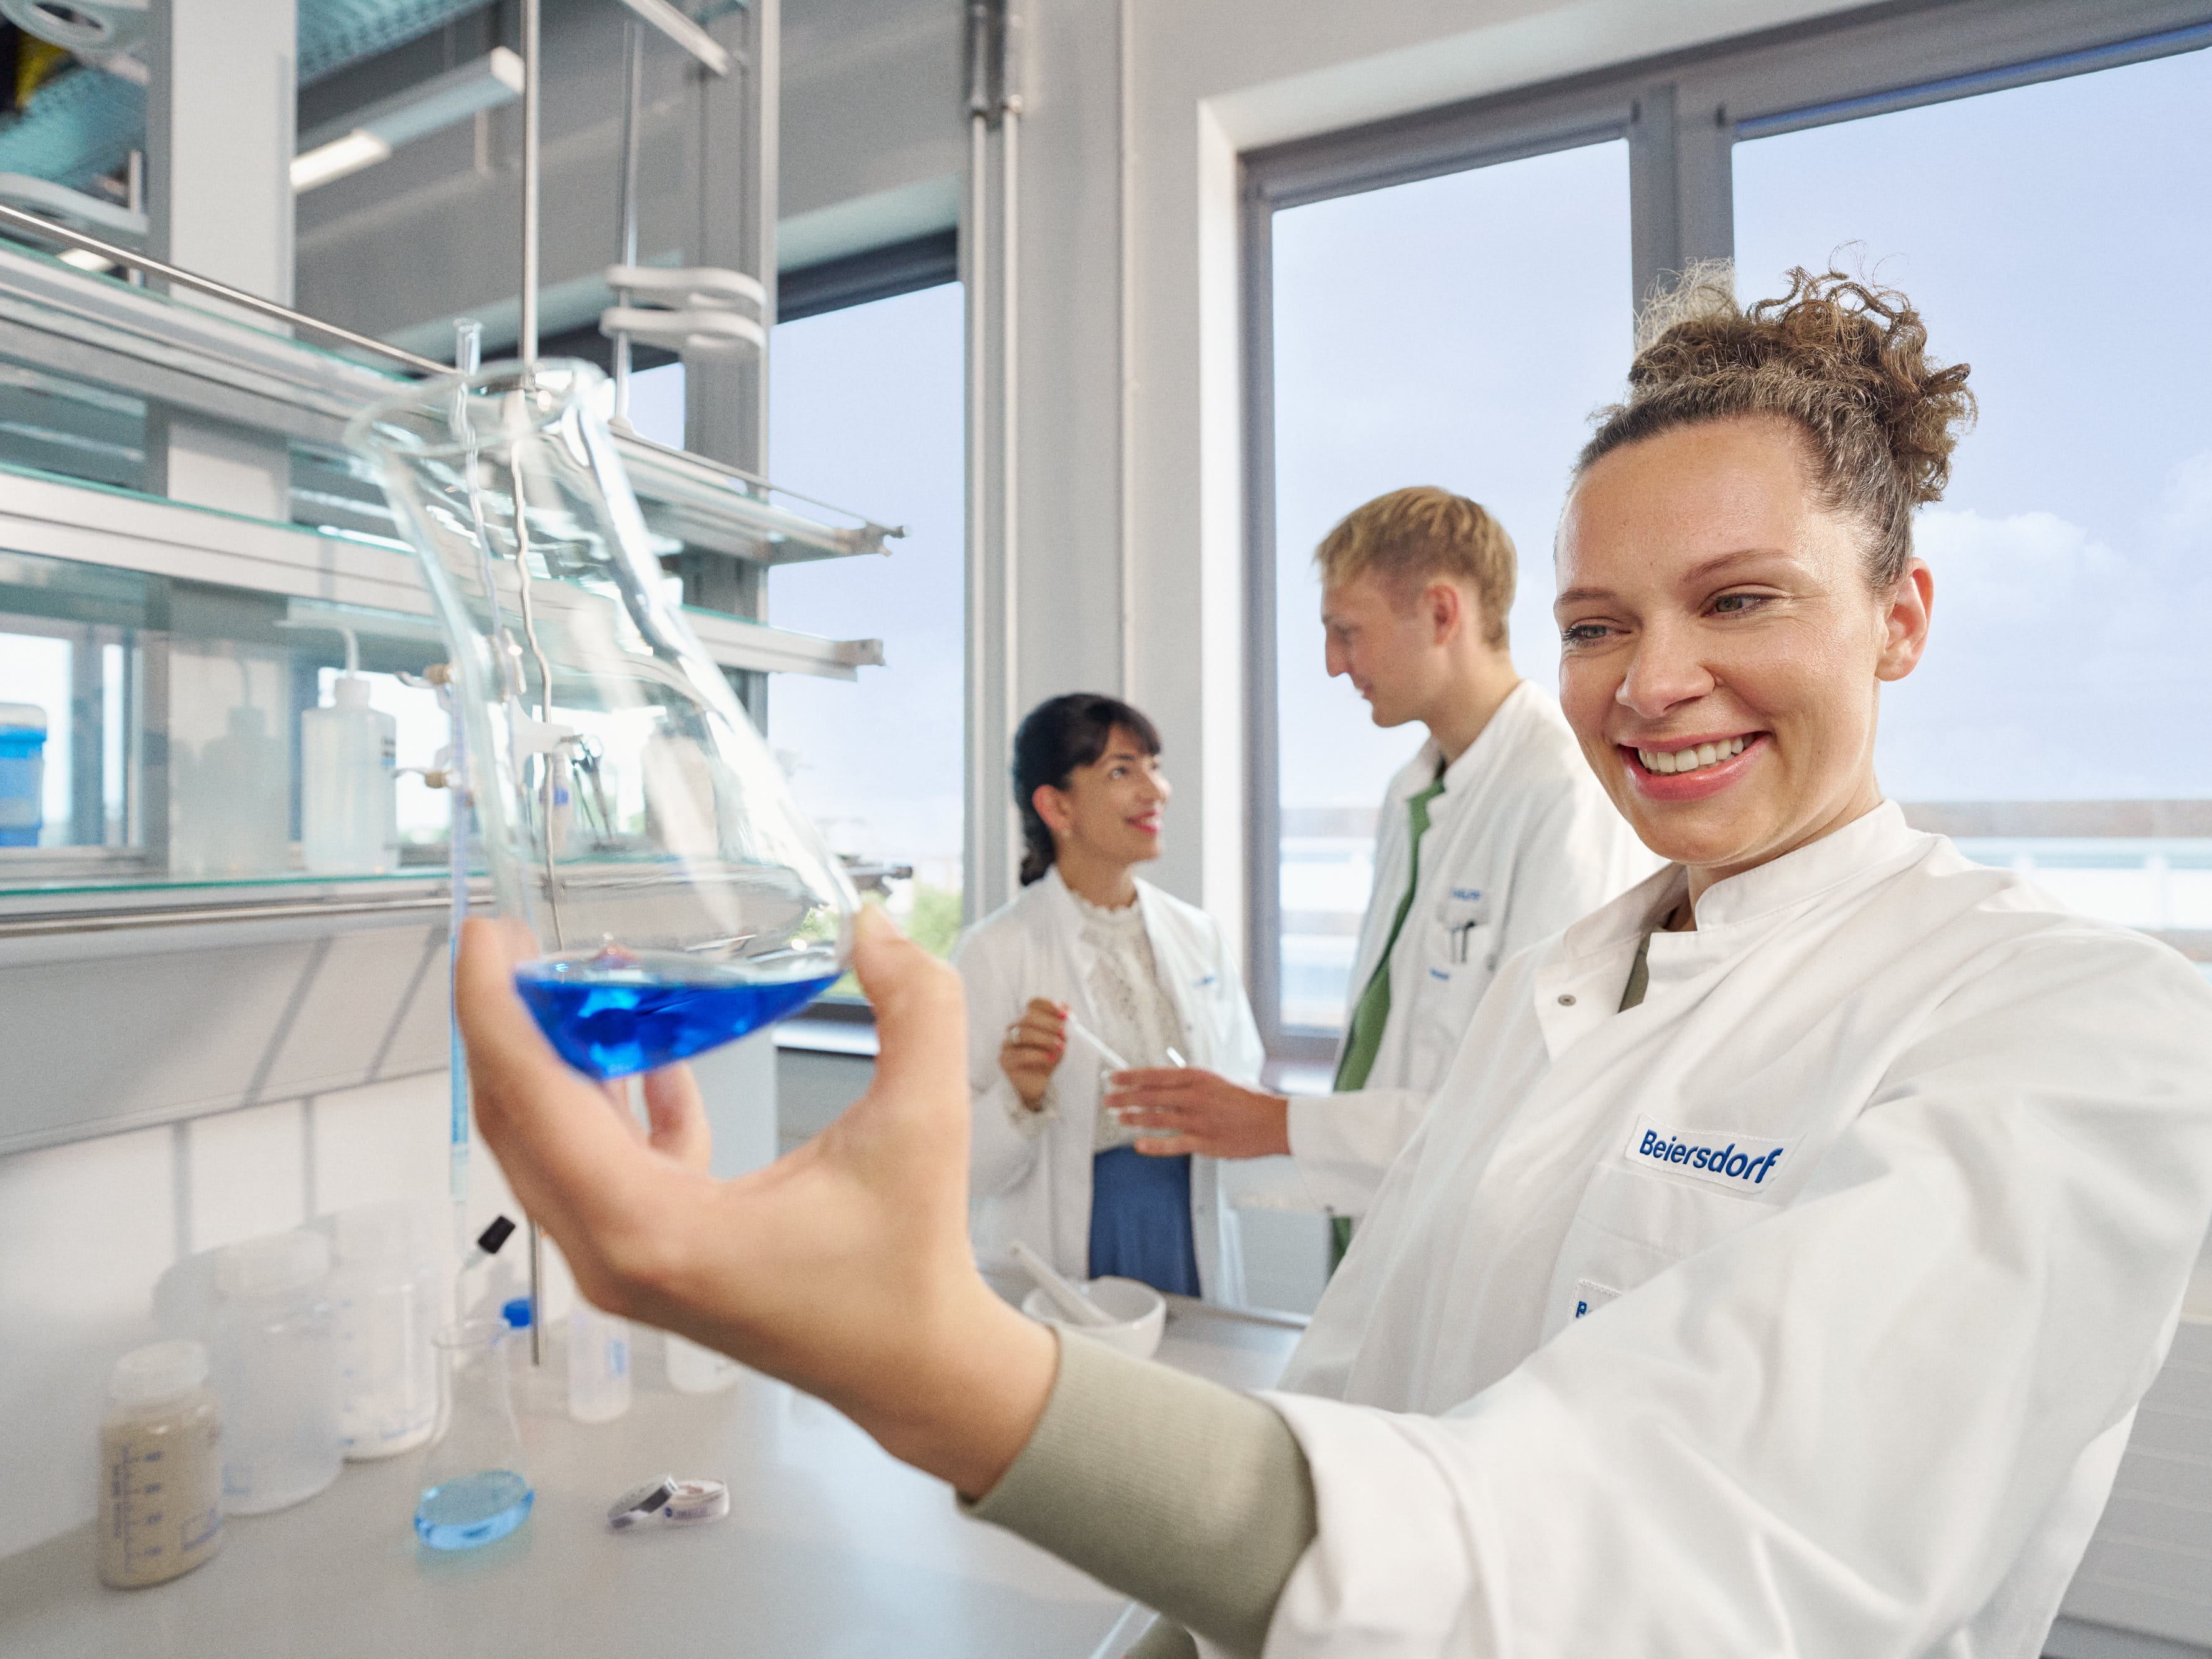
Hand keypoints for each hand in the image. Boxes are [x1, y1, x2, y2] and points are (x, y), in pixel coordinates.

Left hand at [459, 907, 1056, 1496]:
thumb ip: (914, 1007)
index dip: (497, 1010)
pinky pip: (596, 1171)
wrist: (915, 1367)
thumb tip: (873, 924)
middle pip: (518, 1124)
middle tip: (513, 940)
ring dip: (555, 1061)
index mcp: (655, 1229)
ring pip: (549, 1149)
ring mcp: (625, 1267)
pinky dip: (609, 1108)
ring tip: (583, 980)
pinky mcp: (648, 1264)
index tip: (485, 936)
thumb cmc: (909, 1265)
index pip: (535, 1102)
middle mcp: (617, 1255)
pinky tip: (656, 1062)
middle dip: (508, 1024)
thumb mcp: (923, 1121)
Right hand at [998, 997, 1068, 1107]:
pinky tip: (1050, 1058)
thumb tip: (1065, 1006)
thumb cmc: (1048, 1058)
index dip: (1048, 1006)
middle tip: (1064, 1033)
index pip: (1033, 1004)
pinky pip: (1020, 1054)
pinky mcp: (1004, 1060)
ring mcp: (1007, 1044)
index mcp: (1027, 1019)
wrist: (1038, 1083)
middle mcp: (1014, 1028)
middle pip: (1027, 1017)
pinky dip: (1039, 1055)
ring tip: (1060, 1047)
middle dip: (1049, 1024)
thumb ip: (1063, 1025)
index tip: (1064, 1015)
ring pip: (1023, 1034)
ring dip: (1045, 1039)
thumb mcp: (1060, 1041)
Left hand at [1107, 1069, 1291, 1158]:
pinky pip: (1173, 1144)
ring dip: (1134, 1118)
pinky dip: (1153, 1145)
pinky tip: (1139, 1145)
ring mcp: (1198, 1120)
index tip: (1114, 1078)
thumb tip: (1166, 1084)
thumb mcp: (1219, 1082)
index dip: (1131, 1077)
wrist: (1274, 1122)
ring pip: (1156, 1118)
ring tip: (1119, 1118)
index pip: (1155, 1075)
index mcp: (1199, 1077)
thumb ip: (1193, 1083)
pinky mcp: (1204, 1142)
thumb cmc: (1249, 1101)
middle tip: (1108, 1099)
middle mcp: (1195, 1096)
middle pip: (1150, 1095)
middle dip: (1125, 1097)